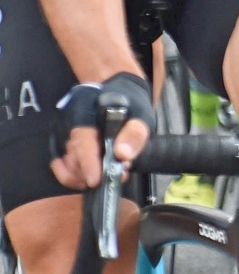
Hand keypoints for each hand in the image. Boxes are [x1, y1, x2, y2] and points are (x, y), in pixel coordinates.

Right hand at [50, 73, 154, 190]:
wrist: (121, 93)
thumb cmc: (131, 104)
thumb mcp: (141, 115)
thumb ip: (134, 134)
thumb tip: (122, 155)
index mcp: (86, 112)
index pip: (82, 141)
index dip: (88, 163)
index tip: (95, 180)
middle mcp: (70, 124)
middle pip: (73, 158)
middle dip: (92, 173)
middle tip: (117, 175)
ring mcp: (66, 136)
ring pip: (67, 165)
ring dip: (86, 176)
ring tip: (111, 174)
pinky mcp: (66, 146)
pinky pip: (63, 167)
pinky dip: (75, 176)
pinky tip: (94, 176)